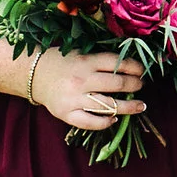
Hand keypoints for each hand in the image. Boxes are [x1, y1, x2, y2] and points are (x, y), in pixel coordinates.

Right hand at [32, 47, 147, 132]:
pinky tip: (114, 119)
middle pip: (117, 84)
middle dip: (135, 85)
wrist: (34, 74)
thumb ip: (102, 59)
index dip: (135, 67)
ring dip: (129, 107)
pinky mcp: (66, 114)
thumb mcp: (81, 53)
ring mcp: (74, 99)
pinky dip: (105, 122)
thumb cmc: (63, 62)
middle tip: (140, 85)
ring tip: (140, 106)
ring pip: (109, 106)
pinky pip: (90, 122)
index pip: (117, 63)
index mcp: (86, 61)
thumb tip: (131, 66)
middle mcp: (81, 80)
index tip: (142, 71)